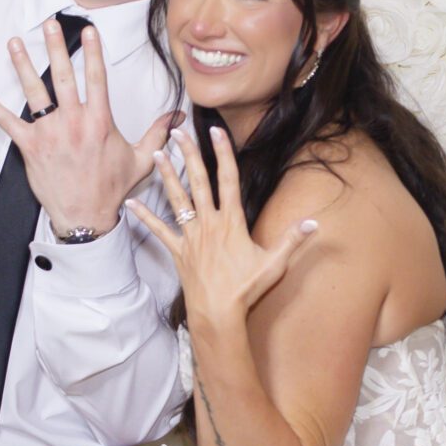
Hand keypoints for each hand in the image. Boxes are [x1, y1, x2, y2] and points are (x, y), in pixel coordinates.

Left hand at [0, 17, 178, 235]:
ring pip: (34, 93)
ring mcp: (50, 134)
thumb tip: (177, 117)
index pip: (96, 78)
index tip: (88, 32)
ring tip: (14, 44)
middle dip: (55, 47)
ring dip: (22, 66)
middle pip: (63, 76)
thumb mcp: (142, 159)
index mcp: (99, 122)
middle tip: (49, 25)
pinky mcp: (31, 148)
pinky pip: (9, 124)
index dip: (92, 52)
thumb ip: (158, 133)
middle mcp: (74, 123)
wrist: (86, 218)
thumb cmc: (111, 189)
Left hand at [122, 127, 317, 329]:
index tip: (217, 131)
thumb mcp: (275, 263)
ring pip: (177, 199)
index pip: (229, 179)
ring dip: (167, 175)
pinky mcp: (179, 251)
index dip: (223, 153)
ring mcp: (191, 236)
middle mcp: (209, 223)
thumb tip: (314, 222)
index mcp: (232, 221)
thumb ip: (293, 240)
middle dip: (189, 153)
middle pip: (198, 181)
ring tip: (158, 153)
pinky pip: (159, 230)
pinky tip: (130, 202)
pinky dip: (145, 216)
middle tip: (177, 131)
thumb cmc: (246, 289)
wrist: (218, 314)